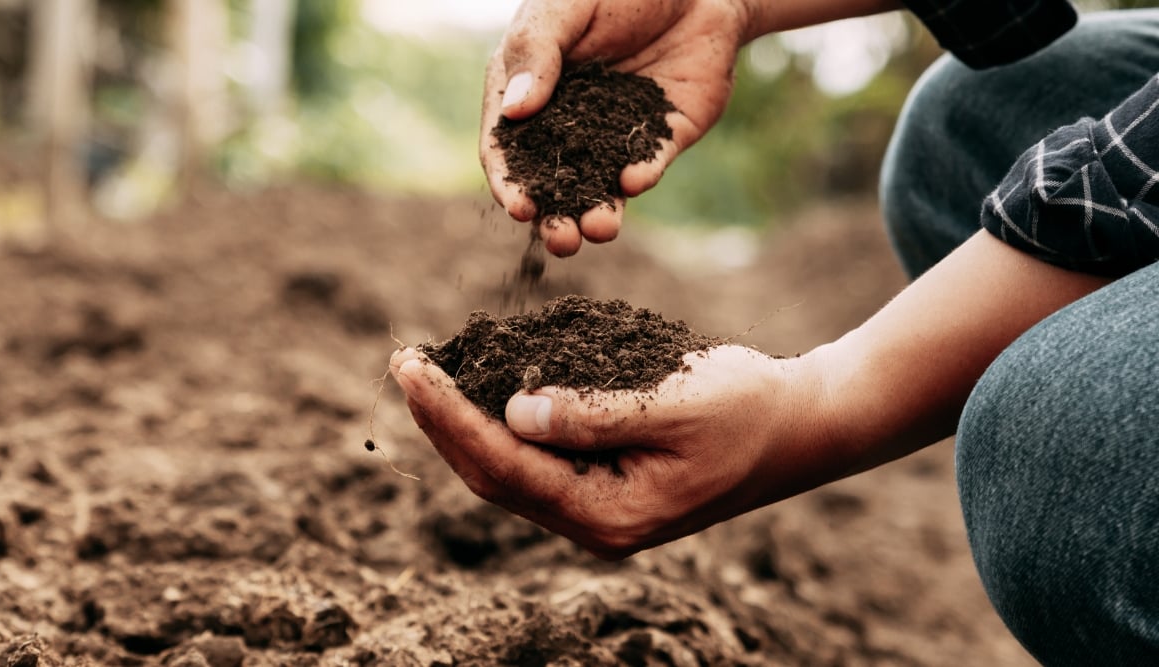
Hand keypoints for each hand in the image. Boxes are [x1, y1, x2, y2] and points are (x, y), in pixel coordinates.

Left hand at [390, 344, 835, 558]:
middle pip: (493, 477)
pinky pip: (535, 458)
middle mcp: (595, 523)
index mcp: (611, 516)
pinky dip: (500, 422)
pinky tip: (480, 387)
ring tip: (426, 373)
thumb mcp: (674, 403)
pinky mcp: (604, 484)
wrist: (800, 426)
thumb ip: (592, 413)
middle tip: (404, 362)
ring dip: (463, 423)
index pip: (506, 467)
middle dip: (443, 420)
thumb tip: (512, 412)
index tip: (413, 367)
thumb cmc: (748, 408)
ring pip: (507, 471)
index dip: (451, 416)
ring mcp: (598, 508)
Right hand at [481, 0, 752, 256]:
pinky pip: (648, 163)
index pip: (507, 148)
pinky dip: (640, 176)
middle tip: (562, 241)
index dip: (509, 183)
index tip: (519, 208)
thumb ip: (537, 54)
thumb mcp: (565, 8)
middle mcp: (567, 122)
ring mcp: (613, 134)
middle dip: (555, 218)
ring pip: (599, 187)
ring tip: (599, 229)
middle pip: (552, 184)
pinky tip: (634, 180)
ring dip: (597, 214)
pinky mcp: (660, 136)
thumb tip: (514, 112)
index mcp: (529, 91)